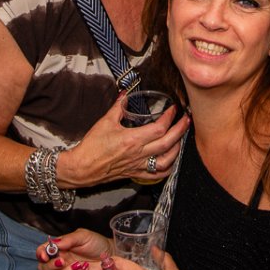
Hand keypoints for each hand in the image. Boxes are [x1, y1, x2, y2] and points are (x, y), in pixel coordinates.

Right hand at [37, 230, 110, 269]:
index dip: (40, 254)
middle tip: (63, 260)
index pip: (42, 252)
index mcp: (59, 249)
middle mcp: (60, 262)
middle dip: (50, 266)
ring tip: (79, 264)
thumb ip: (68, 239)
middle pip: (43, 269)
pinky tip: (85, 269)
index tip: (45, 255)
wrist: (111, 254)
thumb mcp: (83, 236)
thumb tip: (54, 244)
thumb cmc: (96, 243)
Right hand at [58, 94, 188, 188]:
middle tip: (186, 120)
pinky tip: (171, 160)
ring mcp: (139, 166)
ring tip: (181, 139)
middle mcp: (139, 154)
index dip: (169, 118)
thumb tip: (126, 94)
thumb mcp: (105, 122)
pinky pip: (157, 175)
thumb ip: (118, 107)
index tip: (173, 109)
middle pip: (168, 143)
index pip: (159, 128)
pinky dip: (168, 168)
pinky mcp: (135, 174)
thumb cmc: (92, 147)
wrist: (82, 167)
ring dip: (177, 149)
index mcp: (132, 140)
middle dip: (180, 130)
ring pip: (166, 161)